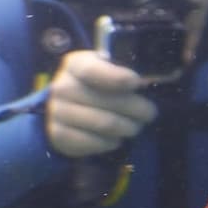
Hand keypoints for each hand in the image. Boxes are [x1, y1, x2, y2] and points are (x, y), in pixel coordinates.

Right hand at [44, 49, 158, 157]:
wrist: (62, 108)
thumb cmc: (94, 85)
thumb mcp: (104, 69)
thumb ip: (120, 71)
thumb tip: (145, 83)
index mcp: (75, 64)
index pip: (92, 71)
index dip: (116, 78)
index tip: (137, 83)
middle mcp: (61, 87)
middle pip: (108, 102)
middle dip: (137, 109)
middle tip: (150, 113)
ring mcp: (57, 112)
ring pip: (106, 124)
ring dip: (128, 127)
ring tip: (136, 126)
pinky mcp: (59, 135)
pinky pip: (96, 143)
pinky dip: (112, 142)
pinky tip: (117, 138)